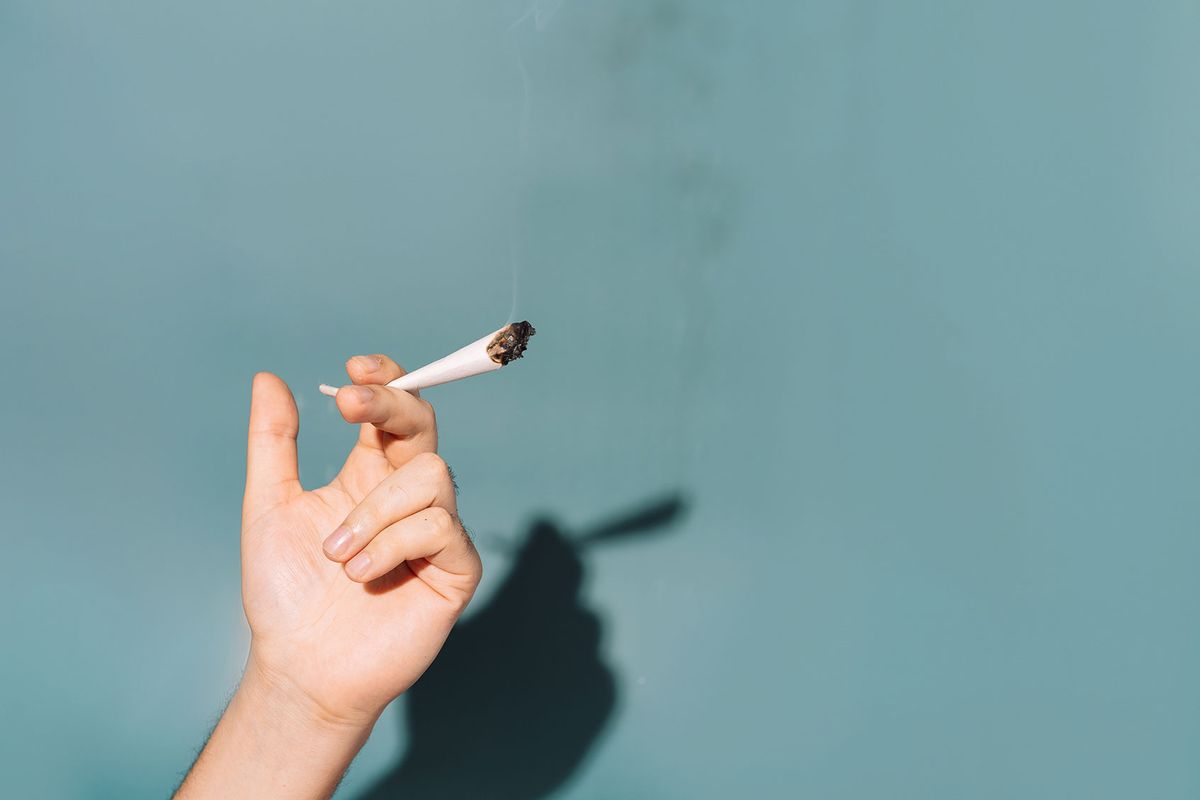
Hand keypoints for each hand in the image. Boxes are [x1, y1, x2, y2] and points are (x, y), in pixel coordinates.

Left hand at [241, 357, 481, 727]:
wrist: (300, 667)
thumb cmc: (285, 594)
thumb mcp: (268, 507)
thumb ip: (273, 443)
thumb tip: (268, 378)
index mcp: (370, 476)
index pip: (394, 413)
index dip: (386, 382)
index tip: (352, 371)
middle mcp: (408, 497)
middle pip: (424, 424)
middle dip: (392, 404)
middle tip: (349, 407)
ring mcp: (436, 532)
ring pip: (431, 476)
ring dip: (375, 509)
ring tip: (337, 554)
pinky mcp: (456, 569)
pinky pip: (440, 528)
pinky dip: (393, 545)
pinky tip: (362, 575)